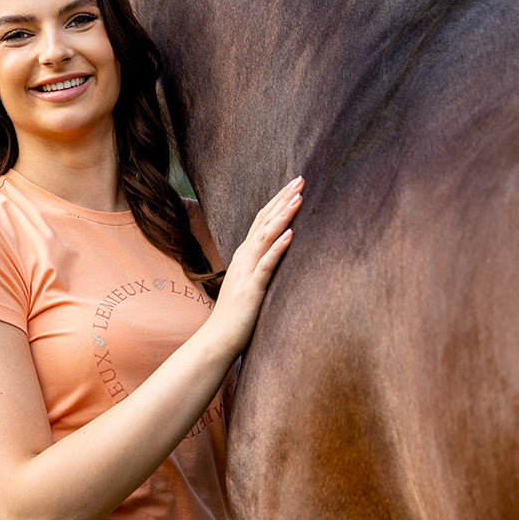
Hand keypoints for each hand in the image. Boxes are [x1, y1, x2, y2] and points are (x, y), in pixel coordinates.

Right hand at [207, 176, 303, 355]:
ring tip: (299, 198)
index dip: (278, 201)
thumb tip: (278, 254)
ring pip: (265, 237)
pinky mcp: (251, 289)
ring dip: (283, 216)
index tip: (295, 184)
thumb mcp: (251, 283)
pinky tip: (290, 235)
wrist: (217, 340)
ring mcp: (246, 272)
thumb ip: (261, 267)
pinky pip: (266, 265)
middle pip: (264, 221)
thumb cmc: (237, 315)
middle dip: (283, 199)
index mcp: (245, 255)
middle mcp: (244, 258)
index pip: (262, 220)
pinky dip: (278, 248)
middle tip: (301, 179)